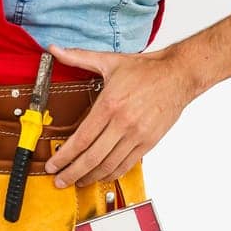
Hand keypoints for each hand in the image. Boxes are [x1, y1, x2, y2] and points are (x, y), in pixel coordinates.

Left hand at [42, 42, 198, 188]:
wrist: (178, 75)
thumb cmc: (145, 69)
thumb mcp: (109, 61)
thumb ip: (78, 57)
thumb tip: (54, 48)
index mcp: (110, 104)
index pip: (81, 138)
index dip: (64, 156)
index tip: (52, 164)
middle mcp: (123, 123)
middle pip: (92, 157)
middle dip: (72, 172)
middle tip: (59, 181)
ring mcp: (137, 135)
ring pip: (109, 164)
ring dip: (90, 177)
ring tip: (77, 181)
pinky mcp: (149, 142)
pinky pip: (127, 164)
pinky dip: (111, 173)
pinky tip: (100, 175)